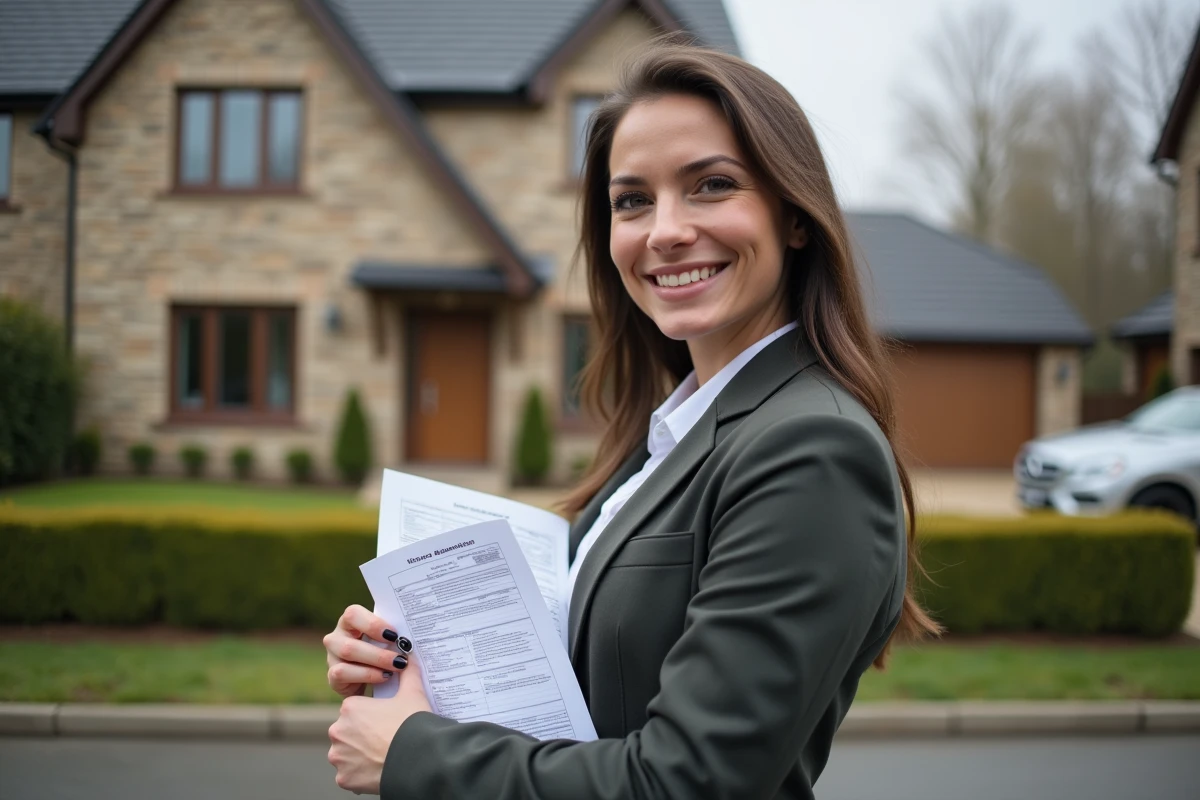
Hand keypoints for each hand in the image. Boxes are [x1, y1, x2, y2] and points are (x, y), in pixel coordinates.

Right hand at [323, 604, 410, 697]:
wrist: (372, 677)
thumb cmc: (383, 650)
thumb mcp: (387, 639)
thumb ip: (393, 634)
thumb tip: (414, 632)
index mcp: (350, 622)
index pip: (353, 614)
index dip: (373, 624)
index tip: (394, 635)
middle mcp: (337, 637)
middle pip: (350, 642)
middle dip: (379, 653)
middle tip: (401, 659)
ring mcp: (332, 657)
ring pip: (347, 657)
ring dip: (375, 663)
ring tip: (396, 667)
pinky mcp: (333, 677)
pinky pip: (344, 674)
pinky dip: (368, 676)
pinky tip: (384, 677)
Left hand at [328, 652, 432, 794]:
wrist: (417, 759)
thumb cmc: (412, 723)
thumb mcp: (412, 693)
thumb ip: (408, 672)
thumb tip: (409, 655)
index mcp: (350, 708)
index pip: (356, 711)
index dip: (373, 716)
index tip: (387, 722)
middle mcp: (337, 730)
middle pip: (350, 732)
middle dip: (364, 736)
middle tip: (386, 739)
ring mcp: (339, 757)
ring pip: (347, 754)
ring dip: (360, 756)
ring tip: (383, 755)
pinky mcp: (344, 778)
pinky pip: (350, 775)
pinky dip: (360, 774)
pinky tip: (378, 769)